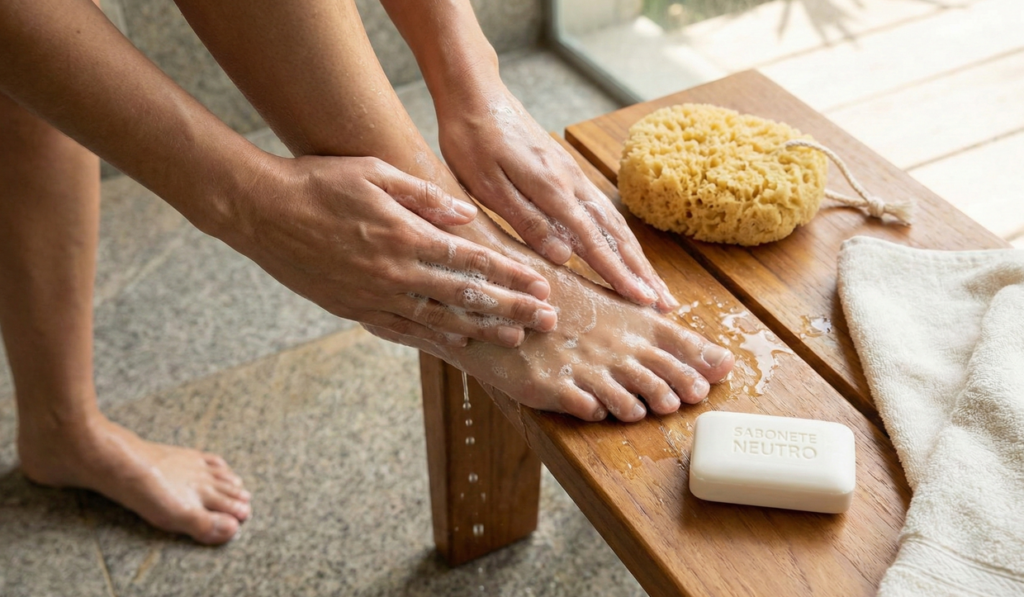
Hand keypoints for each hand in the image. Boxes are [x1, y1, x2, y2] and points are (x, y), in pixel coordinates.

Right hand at [227, 154, 557, 347]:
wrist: (260, 212)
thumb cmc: (317, 183)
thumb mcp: (373, 173)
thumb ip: (422, 196)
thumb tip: (464, 214)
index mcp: (405, 236)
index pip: (471, 259)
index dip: (509, 275)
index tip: (540, 286)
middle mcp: (395, 272)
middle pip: (466, 296)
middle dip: (511, 309)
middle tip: (547, 322)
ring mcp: (375, 296)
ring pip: (440, 319)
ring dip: (482, 330)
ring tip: (516, 340)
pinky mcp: (355, 309)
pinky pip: (403, 330)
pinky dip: (435, 338)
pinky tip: (459, 343)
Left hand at [437, 87, 678, 312]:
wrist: (474, 94)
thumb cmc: (472, 140)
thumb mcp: (487, 185)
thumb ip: (527, 220)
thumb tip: (565, 257)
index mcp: (552, 189)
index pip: (594, 241)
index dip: (619, 274)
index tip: (643, 301)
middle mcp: (572, 183)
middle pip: (616, 235)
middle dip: (642, 271)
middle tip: (666, 304)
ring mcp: (572, 177)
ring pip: (613, 223)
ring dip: (637, 257)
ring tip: (655, 286)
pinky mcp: (566, 173)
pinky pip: (601, 211)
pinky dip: (620, 237)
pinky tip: (625, 250)